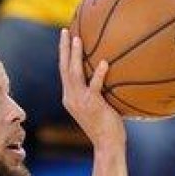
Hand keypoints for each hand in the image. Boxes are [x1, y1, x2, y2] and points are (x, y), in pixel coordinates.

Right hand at [58, 29, 123, 147]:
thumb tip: (111, 74)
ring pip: (73, 73)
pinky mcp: (92, 104)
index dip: (64, 55)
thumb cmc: (107, 126)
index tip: (66, 38)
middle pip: (63, 68)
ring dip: (74, 55)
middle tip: (65, 31)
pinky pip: (94, 85)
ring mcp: (79, 101)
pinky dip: (99, 74)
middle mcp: (70, 97)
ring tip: (78, 39)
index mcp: (69, 97)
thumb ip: (98, 92)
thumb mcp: (98, 107)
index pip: (64, 72)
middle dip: (63, 48)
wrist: (106, 144)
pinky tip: (105, 63)